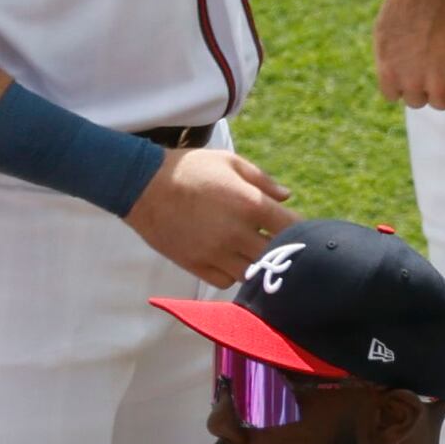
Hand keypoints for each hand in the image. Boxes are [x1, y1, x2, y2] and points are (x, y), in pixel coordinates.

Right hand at [126, 141, 296, 286]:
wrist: (144, 185)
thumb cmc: (190, 168)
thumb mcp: (229, 162)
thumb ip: (262, 180)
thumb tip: (287, 197)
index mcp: (249, 204)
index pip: (291, 228)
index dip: (300, 231)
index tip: (298, 230)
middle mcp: (236, 232)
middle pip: (276, 256)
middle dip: (281, 251)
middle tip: (278, 245)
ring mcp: (215, 252)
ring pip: (252, 274)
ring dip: (257, 265)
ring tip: (252, 252)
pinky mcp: (196, 265)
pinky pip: (226, 281)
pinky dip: (232, 274)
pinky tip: (230, 260)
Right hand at [372, 0, 444, 127]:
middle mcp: (442, 87)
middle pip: (439, 106)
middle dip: (439, 87)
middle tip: (437, 57)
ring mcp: (413, 82)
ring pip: (414, 100)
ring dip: (416, 84)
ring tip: (418, 54)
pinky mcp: (388, 74)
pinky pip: (391, 94)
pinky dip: (394, 80)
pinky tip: (401, 58)